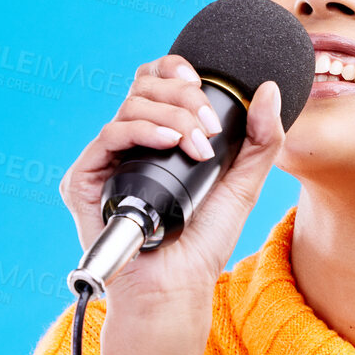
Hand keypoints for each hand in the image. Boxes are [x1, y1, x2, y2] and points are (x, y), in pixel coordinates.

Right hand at [59, 54, 286, 310]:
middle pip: (144, 86)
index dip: (175, 70)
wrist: (177, 284)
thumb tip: (269, 90)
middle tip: (208, 127)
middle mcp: (129, 142)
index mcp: (159, 136)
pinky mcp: (85, 178)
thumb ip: (262, 139)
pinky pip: (110, 134)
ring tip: (197, 146)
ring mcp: (107, 159)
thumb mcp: (243, 184)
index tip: (202, 81)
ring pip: (130, 105)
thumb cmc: (204, 242)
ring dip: (172, 116)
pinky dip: (142, 130)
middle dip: (182, 95)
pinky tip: (169, 142)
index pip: (157, 82)